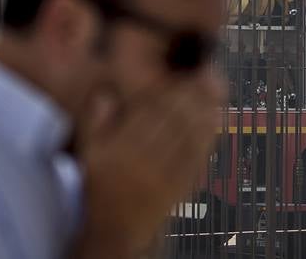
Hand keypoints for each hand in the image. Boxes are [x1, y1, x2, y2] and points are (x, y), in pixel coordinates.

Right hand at [70, 75, 224, 258]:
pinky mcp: (179, 188)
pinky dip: (208, 138)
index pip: (150, 112)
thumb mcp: (89, 154)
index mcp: (122, 149)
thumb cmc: (102, 187)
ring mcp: (164, 176)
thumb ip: (94, 122)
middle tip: (207, 74)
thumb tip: (105, 94)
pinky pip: (197, 159)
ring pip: (189, 137)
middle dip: (193, 95)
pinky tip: (214, 122)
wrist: (115, 230)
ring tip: (216, 90)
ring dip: (204, 111)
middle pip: (175, 121)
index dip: (170, 90)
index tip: (182, 74)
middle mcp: (144, 162)